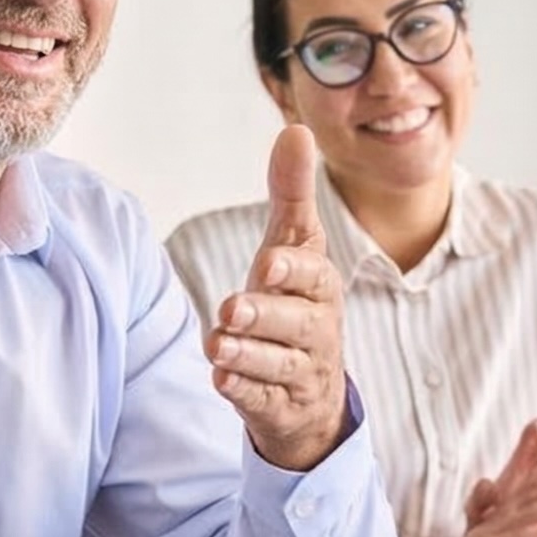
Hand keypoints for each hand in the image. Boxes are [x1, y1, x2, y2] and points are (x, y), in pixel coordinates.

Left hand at [208, 127, 346, 472]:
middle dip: (265, 315)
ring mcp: (299, 373)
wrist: (310, 392)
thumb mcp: (294, 249)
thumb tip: (296, 130)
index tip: (268, 263)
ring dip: (248, 355)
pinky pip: (263, 401)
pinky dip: (244, 393)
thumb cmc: (295, 306)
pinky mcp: (278, 406)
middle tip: (233, 308)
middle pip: (295, 323)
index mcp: (320, 289)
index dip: (291, 271)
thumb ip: (292, 195)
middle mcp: (315, 331)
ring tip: (217, 346)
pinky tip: (222, 382)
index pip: (313, 276)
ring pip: (277, 364)